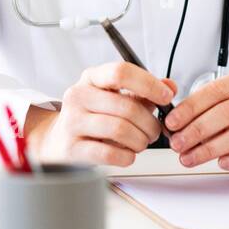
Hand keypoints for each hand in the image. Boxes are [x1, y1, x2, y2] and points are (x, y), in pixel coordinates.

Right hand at [26, 62, 177, 167]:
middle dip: (150, 123)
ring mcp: (72, 121)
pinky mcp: (72, 148)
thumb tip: (170, 86)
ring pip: (120, 130)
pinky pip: (110, 153)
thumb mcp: (115, 97)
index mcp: (91, 78)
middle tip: (154, 131)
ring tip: (141, 143)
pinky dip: (127, 156)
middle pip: (126, 106)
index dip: (149, 84)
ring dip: (140, 141)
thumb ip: (144, 91)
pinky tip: (127, 154)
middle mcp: (78, 95)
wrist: (59, 141)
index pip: (121, 72)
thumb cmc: (93, 117)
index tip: (166, 97)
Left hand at [164, 70, 228, 179]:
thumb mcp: (225, 110)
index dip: (191, 106)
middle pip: (228, 111)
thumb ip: (200, 112)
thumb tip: (171, 122)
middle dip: (197, 129)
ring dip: (210, 148)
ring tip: (190, 158)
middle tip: (177, 144)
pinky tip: (222, 163)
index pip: (217, 90)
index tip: (171, 122)